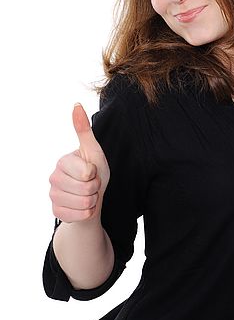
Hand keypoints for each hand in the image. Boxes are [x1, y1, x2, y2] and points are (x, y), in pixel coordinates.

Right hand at [49, 103, 109, 222]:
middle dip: (95, 188)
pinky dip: (87, 213)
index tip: (92, 171)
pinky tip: (83, 207)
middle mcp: (53, 178)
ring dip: (92, 201)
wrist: (92, 198)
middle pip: (86, 188)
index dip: (95, 174)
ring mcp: (53, 196)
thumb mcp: (94, 151)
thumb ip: (84, 130)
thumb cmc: (94, 172)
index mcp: (62, 161)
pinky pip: (78, 215)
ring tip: (88, 195)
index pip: (87, 172)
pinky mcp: (56, 212)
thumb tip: (76, 104)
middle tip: (92, 184)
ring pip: (83, 203)